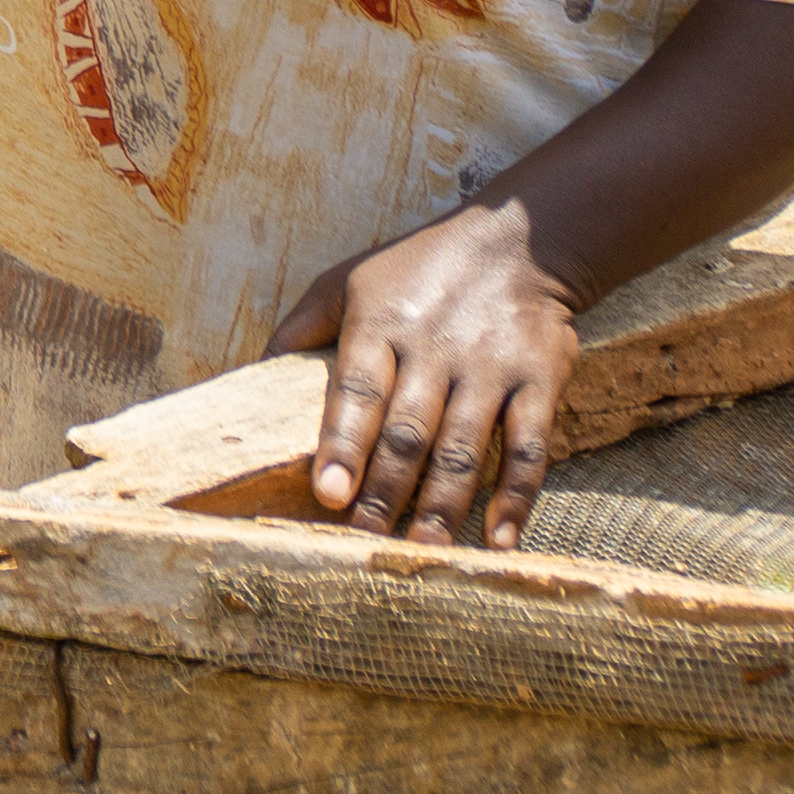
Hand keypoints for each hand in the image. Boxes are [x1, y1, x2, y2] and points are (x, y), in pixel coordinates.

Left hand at [271, 200, 579, 545]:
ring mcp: (490, 365)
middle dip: (385, 492)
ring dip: (442, 507)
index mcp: (381, 322)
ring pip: (463, 448)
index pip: (357, 390)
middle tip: (366, 544)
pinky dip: (515, 497)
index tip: (328, 495)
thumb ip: (301, 329)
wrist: (517, 240)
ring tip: (421, 553)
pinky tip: (496, 539)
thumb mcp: (347, 280)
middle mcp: (436, 347)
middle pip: (408, 431)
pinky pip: (527, 447)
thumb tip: (253, 376)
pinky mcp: (540, 379)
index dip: (342, 445)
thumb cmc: (417, 268)